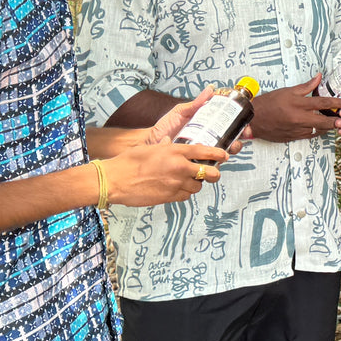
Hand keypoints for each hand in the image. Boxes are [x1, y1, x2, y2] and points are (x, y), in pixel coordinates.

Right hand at [104, 142, 230, 206]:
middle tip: (213, 173)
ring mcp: (175, 184)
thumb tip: (169, 143)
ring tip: (187, 180)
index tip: (225, 155)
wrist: (115, 180)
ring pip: (197, 186)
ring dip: (195, 184)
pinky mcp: (169, 197)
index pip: (204, 151)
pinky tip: (176, 189)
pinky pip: (185, 196)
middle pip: (209, 173)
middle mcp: (179, 167)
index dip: (218, 154)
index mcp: (175, 152)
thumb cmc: (129, 161)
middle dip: (214, 174)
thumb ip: (164, 147)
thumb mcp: (150, 148)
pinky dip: (184, 193)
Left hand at [143, 86, 247, 154]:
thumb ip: (195, 103)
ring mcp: (203, 152)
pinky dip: (216, 163)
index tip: (246, 128)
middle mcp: (208, 140)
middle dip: (239, 141)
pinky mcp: (196, 163)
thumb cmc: (165, 126)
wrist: (151, 142)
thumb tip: (211, 89)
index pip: (229, 127)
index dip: (241, 128)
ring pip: (224, 154)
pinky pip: (209, 165)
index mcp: (208, 127)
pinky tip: (216, 159)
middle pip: (231, 142)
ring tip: (227, 149)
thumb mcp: (181, 111)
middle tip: (238, 139)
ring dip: (230, 152)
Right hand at [248, 74, 340, 142]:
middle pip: (325, 120)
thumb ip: (305, 86)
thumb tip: (319, 77)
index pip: (323, 103)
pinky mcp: (294, 137)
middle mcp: (299, 118)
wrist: (253, 119)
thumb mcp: (287, 91)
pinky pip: (311, 136)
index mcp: (298, 104)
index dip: (339, 103)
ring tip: (339, 122)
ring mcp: (297, 130)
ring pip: (319, 130)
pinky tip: (323, 127)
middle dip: (339, 119)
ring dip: (329, 126)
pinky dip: (318, 131)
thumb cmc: (269, 103)